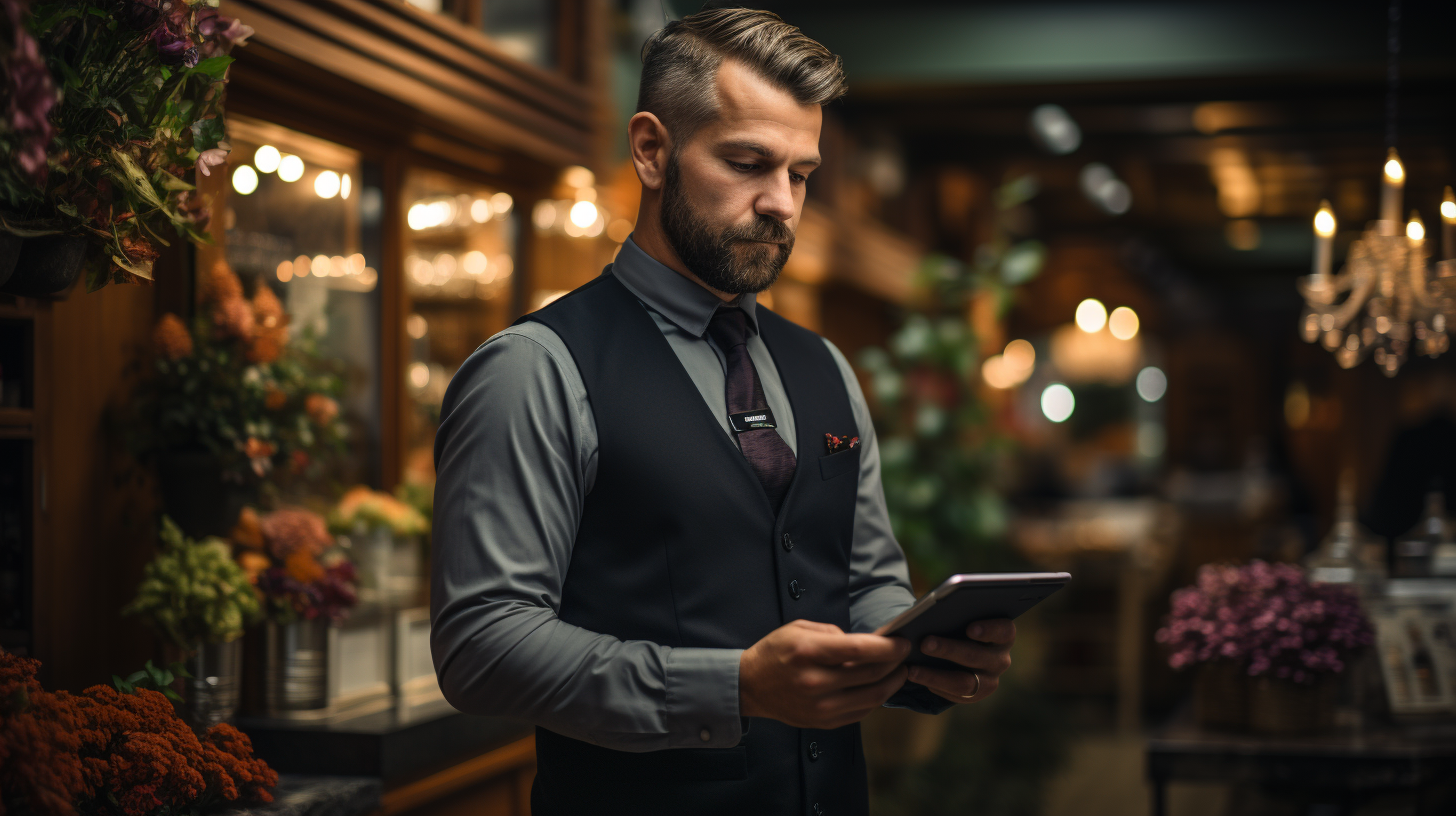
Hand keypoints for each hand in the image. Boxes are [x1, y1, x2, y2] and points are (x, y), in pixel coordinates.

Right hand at [740, 619, 910, 729]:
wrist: (750, 686)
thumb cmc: (775, 652)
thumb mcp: (798, 628)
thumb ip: (833, 632)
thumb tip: (863, 643)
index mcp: (809, 653)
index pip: (859, 650)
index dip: (887, 646)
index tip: (903, 642)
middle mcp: (815, 682)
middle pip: (870, 674)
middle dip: (895, 663)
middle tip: (904, 654)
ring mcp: (820, 707)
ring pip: (871, 697)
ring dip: (891, 683)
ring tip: (899, 672)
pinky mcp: (823, 722)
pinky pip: (860, 712)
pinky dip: (875, 699)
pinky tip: (879, 687)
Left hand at [906, 619, 1014, 704]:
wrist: (961, 648)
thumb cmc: (960, 624)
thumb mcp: (961, 617)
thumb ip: (955, 615)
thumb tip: (933, 614)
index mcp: (1003, 634)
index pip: (1004, 631)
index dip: (989, 629)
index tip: (970, 628)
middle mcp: (1000, 659)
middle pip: (976, 656)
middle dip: (949, 650)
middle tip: (924, 643)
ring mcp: (990, 680)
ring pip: (964, 682)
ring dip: (935, 675)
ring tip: (912, 670)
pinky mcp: (976, 695)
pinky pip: (955, 695)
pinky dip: (934, 686)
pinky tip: (915, 677)